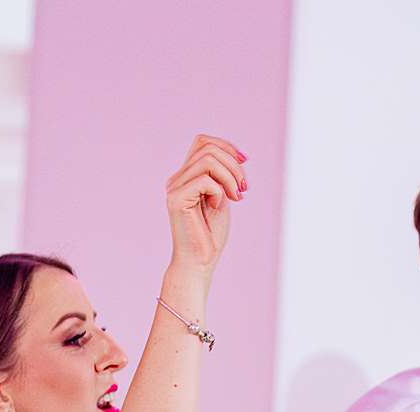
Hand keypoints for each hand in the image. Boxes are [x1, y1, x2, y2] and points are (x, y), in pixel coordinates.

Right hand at [164, 134, 244, 284]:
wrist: (199, 262)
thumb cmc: (210, 235)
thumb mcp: (222, 196)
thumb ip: (222, 176)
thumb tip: (237, 156)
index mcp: (186, 176)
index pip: (202, 142)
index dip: (226, 146)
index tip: (245, 162)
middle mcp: (176, 179)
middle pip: (207, 147)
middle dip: (234, 164)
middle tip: (243, 189)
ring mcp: (174, 188)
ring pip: (208, 160)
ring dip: (230, 176)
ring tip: (236, 196)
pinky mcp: (176, 199)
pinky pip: (206, 180)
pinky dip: (219, 191)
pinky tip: (217, 207)